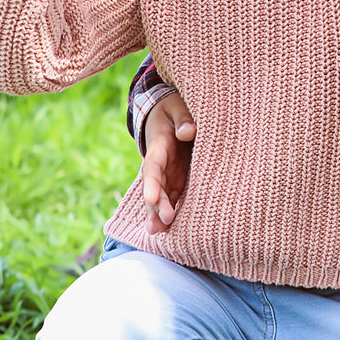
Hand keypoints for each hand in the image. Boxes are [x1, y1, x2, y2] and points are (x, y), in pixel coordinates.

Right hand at [142, 91, 196, 233]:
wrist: (169, 113)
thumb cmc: (175, 108)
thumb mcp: (177, 106)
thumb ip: (183, 118)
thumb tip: (188, 132)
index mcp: (159, 147)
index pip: (153, 168)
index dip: (152, 184)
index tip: (151, 198)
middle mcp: (160, 165)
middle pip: (155, 187)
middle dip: (157, 205)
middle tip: (164, 221)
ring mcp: (168, 174)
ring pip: (162, 196)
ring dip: (159, 214)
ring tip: (159, 232)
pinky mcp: (178, 179)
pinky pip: (174, 197)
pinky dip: (171, 212)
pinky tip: (170, 229)